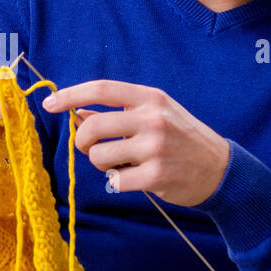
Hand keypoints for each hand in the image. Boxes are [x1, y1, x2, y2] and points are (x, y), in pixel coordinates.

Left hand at [41, 80, 230, 207]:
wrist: (221, 169)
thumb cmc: (182, 138)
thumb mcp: (156, 114)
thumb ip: (120, 112)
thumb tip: (79, 113)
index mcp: (150, 98)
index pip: (102, 89)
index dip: (70, 95)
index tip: (49, 103)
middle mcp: (152, 119)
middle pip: (93, 128)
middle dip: (82, 142)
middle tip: (88, 148)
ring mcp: (155, 148)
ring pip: (99, 157)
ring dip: (102, 164)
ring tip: (122, 164)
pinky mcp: (155, 176)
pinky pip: (115, 181)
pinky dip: (119, 182)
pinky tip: (137, 178)